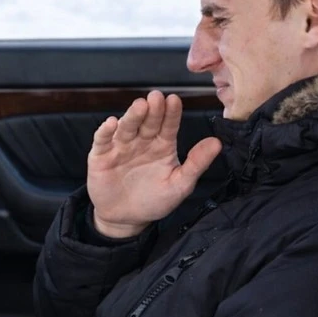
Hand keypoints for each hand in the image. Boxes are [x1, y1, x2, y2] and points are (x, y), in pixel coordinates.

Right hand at [87, 91, 221, 237]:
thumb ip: (197, 164)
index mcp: (163, 145)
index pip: (169, 125)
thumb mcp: (180, 185)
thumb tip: (217, 143)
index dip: (172, 113)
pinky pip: (102, 140)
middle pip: (148, 122)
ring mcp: (121, 146)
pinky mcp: (101, 155)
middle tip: (157, 97)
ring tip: (140, 106)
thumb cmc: (155, 200)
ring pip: (127, 127)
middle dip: (153, 109)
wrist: (126, 219)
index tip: (175, 101)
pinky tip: (111, 123)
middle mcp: (142, 141)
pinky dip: (105, 131)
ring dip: (132, 116)